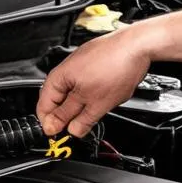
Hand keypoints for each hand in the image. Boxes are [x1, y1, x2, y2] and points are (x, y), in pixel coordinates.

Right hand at [37, 27, 151, 136]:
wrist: (138, 46)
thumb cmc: (116, 66)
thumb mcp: (95, 103)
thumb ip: (78, 119)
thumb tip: (65, 130)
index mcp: (59, 79)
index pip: (43, 108)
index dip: (51, 125)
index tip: (61, 136)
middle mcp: (66, 70)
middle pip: (58, 101)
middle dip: (67, 117)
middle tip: (80, 128)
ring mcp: (79, 65)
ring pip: (74, 94)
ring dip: (81, 107)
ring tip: (95, 112)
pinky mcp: (92, 64)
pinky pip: (85, 85)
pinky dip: (91, 96)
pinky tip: (103, 99)